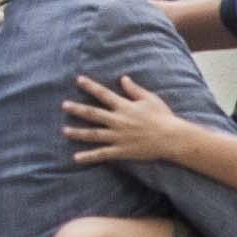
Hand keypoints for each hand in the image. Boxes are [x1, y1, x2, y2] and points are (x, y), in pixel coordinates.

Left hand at [60, 75, 211, 170]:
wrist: (171, 138)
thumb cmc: (163, 117)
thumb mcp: (150, 98)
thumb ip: (134, 89)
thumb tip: (123, 78)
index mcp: (124, 106)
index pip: (103, 94)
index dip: (90, 86)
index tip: (78, 80)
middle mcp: (118, 121)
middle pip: (93, 114)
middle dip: (77, 109)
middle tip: (64, 106)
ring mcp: (118, 137)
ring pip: (93, 134)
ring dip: (77, 132)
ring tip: (64, 131)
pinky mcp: (121, 151)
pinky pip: (102, 154)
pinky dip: (88, 156)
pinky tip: (76, 158)